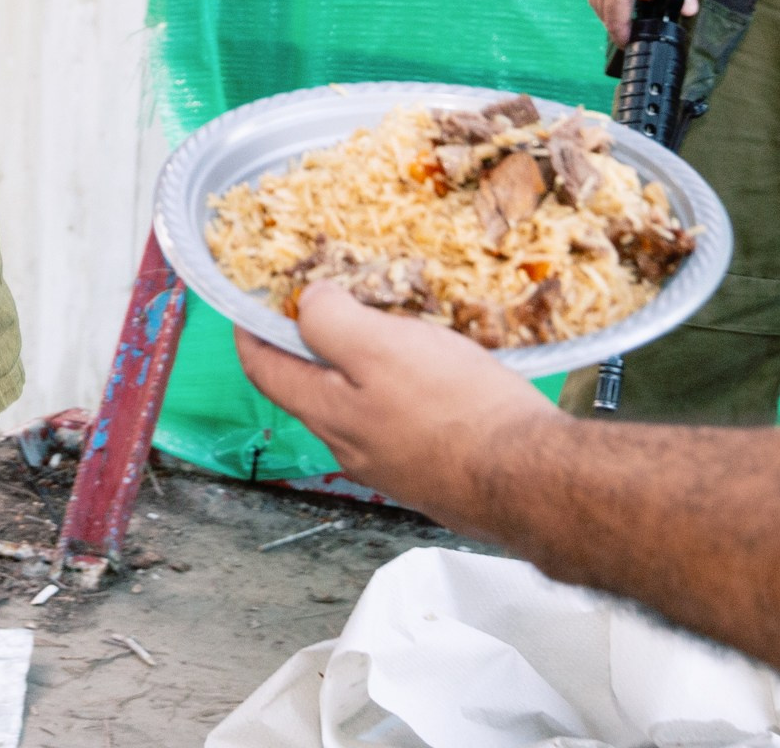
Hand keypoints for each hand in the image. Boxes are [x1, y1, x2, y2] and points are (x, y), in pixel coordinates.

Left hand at [235, 283, 560, 539]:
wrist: (528, 479)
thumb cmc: (455, 409)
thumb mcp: (382, 346)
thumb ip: (332, 322)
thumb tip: (307, 303)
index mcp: (327, 413)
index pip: (263, 369)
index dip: (250, 329)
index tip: (254, 300)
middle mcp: (350, 447)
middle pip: (310, 387)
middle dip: (312, 343)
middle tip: (335, 301)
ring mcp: (391, 464)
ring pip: (358, 405)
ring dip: (362, 366)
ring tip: (392, 328)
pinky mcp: (430, 470)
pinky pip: (399, 420)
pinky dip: (401, 389)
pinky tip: (434, 372)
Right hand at [584, 0, 690, 42]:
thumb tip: (688, 9)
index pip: (617, 18)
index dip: (624, 36)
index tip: (632, 45)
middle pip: (604, 14)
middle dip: (617, 28)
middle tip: (633, 36)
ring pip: (595, 3)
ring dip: (608, 15)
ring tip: (625, 20)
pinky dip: (602, 0)